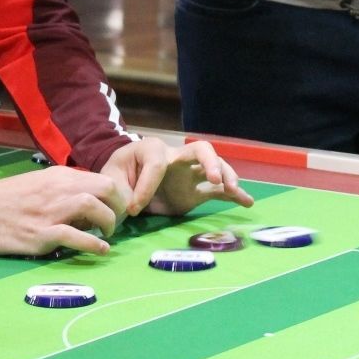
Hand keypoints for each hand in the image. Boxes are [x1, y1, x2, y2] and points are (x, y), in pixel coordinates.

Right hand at [0, 166, 124, 255]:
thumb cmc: (4, 199)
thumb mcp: (37, 184)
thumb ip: (62, 191)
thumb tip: (87, 205)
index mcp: (58, 177)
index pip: (101, 180)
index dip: (116, 197)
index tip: (116, 210)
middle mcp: (58, 190)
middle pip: (105, 189)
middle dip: (119, 207)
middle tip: (117, 222)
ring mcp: (49, 212)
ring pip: (93, 207)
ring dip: (108, 223)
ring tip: (108, 235)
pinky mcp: (40, 234)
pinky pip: (74, 237)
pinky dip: (93, 244)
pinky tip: (100, 250)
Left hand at [100, 138, 254, 217]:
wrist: (125, 182)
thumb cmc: (118, 176)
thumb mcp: (112, 180)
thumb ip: (120, 190)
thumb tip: (129, 206)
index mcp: (151, 150)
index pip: (156, 164)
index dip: (146, 186)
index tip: (133, 209)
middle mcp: (176, 157)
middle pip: (200, 150)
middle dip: (209, 161)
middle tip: (214, 178)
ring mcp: (190, 173)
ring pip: (215, 167)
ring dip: (226, 176)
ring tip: (234, 190)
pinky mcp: (196, 190)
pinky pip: (218, 190)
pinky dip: (233, 195)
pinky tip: (247, 203)